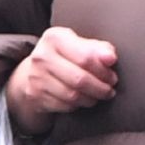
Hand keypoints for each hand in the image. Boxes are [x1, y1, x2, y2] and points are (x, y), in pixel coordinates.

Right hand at [5, 25, 119, 135]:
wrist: (33, 70)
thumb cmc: (63, 55)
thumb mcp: (78, 44)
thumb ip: (97, 48)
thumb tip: (110, 57)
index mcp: (55, 38)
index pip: (85, 57)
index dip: (103, 69)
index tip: (112, 73)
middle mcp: (42, 56)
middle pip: (80, 79)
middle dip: (101, 87)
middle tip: (109, 88)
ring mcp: (36, 77)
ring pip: (73, 96)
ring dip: (92, 98)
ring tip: (99, 94)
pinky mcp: (35, 95)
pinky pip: (65, 106)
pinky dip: (78, 105)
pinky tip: (83, 99)